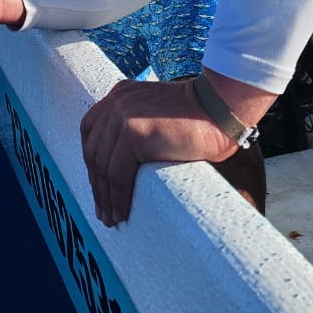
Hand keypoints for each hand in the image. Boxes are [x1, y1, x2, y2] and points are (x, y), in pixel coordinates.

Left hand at [79, 78, 235, 226]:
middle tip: (102, 209)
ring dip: (105, 196)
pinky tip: (120, 214)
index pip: (92, 130)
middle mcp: (117, 102)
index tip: (98, 185)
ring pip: (103, 165)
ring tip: (110, 218)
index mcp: (120, 94)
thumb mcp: (158, 113)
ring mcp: (123, 115)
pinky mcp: (134, 133)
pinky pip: (118, 174)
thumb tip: (127, 162)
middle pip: (94, 149)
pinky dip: (117, 198)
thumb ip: (139, 124)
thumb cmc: (200, 117)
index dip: (92, 161)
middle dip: (96, 183)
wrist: (220, 109)